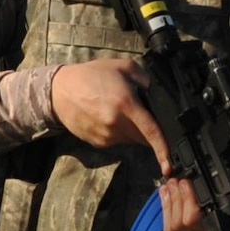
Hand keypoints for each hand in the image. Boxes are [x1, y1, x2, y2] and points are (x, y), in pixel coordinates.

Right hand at [50, 58, 169, 167]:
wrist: (59, 91)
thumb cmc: (90, 76)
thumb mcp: (123, 66)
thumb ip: (145, 79)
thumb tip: (158, 94)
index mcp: (126, 105)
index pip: (151, 131)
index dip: (164, 149)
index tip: (170, 164)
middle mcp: (116, 124)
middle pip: (143, 138)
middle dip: (147, 129)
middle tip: (138, 110)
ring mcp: (106, 136)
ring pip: (130, 139)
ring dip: (132, 129)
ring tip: (117, 109)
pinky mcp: (98, 142)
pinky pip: (117, 141)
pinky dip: (118, 131)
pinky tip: (107, 116)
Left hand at [158, 168, 229, 230]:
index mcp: (221, 228)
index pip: (196, 219)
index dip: (187, 200)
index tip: (185, 182)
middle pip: (181, 223)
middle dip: (175, 198)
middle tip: (175, 181)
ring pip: (172, 228)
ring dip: (168, 204)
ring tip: (169, 186)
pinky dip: (165, 214)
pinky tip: (165, 197)